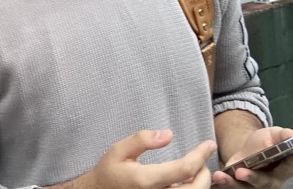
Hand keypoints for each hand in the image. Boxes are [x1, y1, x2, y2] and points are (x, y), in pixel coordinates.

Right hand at [85, 129, 216, 188]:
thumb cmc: (109, 171)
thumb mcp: (119, 150)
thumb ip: (142, 140)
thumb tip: (169, 134)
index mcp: (146, 180)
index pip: (184, 169)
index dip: (200, 155)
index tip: (209, 144)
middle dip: (204, 172)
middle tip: (201, 160)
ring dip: (199, 183)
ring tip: (194, 170)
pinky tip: (183, 181)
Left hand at [211, 126, 292, 187]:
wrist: (250, 148)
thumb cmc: (267, 143)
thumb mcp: (274, 135)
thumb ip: (282, 135)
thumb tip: (291, 135)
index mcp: (284, 169)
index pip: (288, 167)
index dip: (285, 165)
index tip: (281, 159)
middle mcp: (272, 181)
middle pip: (264, 182)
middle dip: (252, 178)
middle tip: (240, 173)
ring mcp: (255, 185)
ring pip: (245, 188)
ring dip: (232, 183)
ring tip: (220, 176)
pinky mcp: (239, 184)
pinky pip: (232, 186)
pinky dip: (223, 183)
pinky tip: (215, 178)